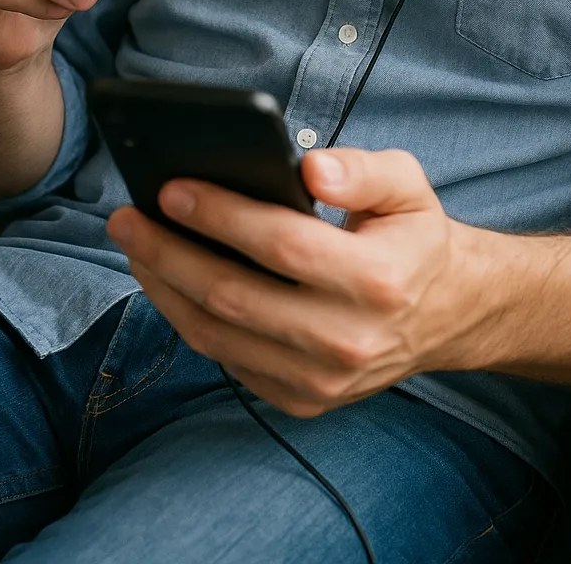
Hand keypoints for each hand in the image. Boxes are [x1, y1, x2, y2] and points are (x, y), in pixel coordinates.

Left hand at [106, 148, 493, 417]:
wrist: (444, 315)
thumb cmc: (412, 237)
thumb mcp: (408, 185)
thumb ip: (362, 170)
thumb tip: (311, 169)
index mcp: (379, 279)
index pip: (283, 244)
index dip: (222, 215)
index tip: (171, 187)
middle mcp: (349, 339)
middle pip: (235, 295)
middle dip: (169, 252)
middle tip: (126, 216)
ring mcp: (321, 381)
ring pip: (218, 335)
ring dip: (164, 287)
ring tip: (135, 244)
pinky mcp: (300, 401)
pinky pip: (226, 360)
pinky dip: (187, 319)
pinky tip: (167, 279)